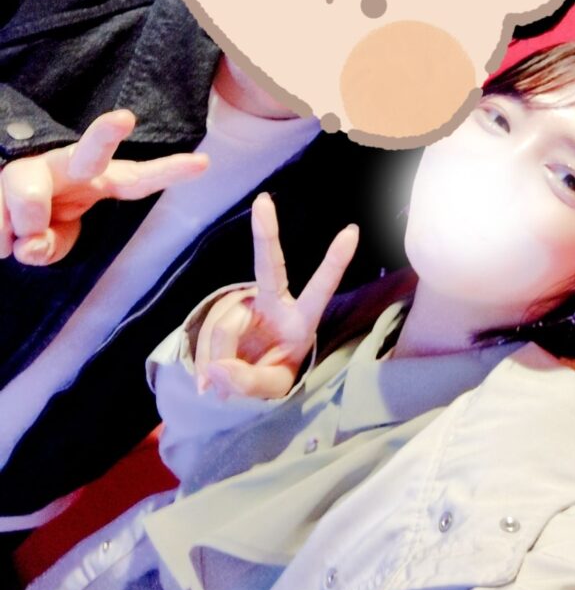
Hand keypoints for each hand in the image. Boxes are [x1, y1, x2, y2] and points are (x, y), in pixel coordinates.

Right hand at [0, 109, 208, 264]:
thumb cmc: (34, 224)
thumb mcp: (51, 244)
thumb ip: (49, 248)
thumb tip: (30, 244)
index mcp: (95, 181)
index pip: (136, 178)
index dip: (167, 171)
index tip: (202, 163)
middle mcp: (67, 166)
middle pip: (90, 150)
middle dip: (106, 134)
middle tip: (124, 119)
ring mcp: (31, 167)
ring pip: (30, 192)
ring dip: (24, 225)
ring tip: (13, 239)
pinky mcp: (1, 172)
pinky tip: (1, 233)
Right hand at [195, 192, 358, 398]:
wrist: (243, 376)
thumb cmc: (270, 374)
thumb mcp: (270, 387)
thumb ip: (248, 383)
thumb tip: (217, 371)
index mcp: (300, 321)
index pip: (320, 290)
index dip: (334, 263)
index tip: (352, 231)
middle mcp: (275, 304)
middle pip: (269, 266)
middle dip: (266, 233)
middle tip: (263, 202)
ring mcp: (246, 304)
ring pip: (226, 329)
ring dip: (219, 362)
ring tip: (224, 383)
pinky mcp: (222, 313)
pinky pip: (208, 339)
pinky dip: (206, 362)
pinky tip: (211, 378)